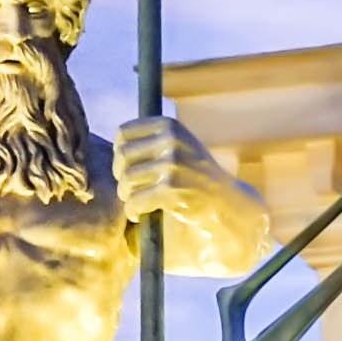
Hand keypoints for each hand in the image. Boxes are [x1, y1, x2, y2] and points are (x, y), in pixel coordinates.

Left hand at [109, 114, 223, 225]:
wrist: (225, 201)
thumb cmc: (195, 175)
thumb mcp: (180, 144)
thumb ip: (153, 139)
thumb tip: (116, 144)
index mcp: (169, 125)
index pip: (123, 133)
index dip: (119, 153)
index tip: (128, 167)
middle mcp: (170, 140)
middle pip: (122, 157)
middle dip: (121, 176)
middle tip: (131, 189)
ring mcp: (171, 164)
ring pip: (126, 180)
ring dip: (126, 196)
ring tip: (137, 202)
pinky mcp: (171, 189)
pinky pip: (135, 201)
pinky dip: (133, 211)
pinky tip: (140, 214)